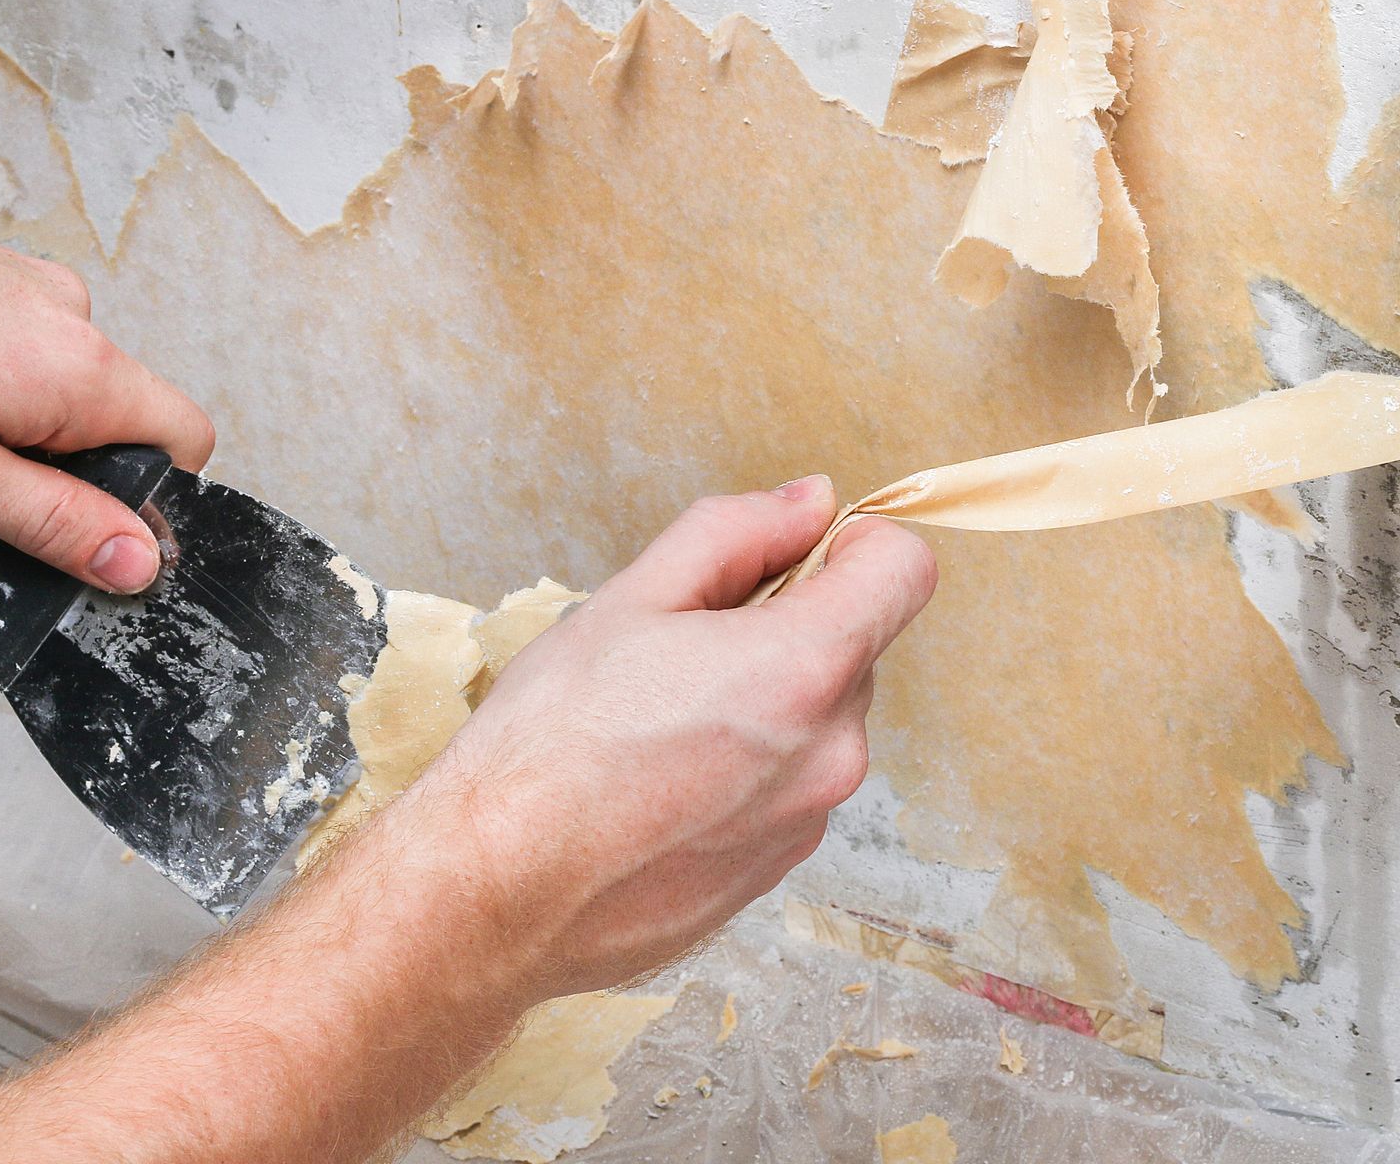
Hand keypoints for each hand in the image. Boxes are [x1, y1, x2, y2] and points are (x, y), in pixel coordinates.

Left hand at [0, 226, 213, 591]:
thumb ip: (51, 522)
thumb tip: (138, 562)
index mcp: (81, 368)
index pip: (183, 442)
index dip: (146, 500)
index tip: (86, 536)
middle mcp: (65, 316)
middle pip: (101, 422)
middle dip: (43, 481)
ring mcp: (17, 285)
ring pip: (42, 389)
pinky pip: (0, 347)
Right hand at [400, 475, 936, 1000]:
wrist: (494, 895)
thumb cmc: (547, 745)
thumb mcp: (628, 598)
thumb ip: (737, 533)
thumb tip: (812, 504)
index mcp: (802, 669)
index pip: (905, 572)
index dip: (856, 544)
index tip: (794, 555)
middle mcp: (830, 751)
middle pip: (853, 647)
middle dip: (787, 626)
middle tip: (681, 648)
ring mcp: (810, 819)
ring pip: (818, 719)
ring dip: (764, 701)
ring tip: (659, 724)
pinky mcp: (780, 869)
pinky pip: (789, 784)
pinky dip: (746, 767)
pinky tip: (660, 782)